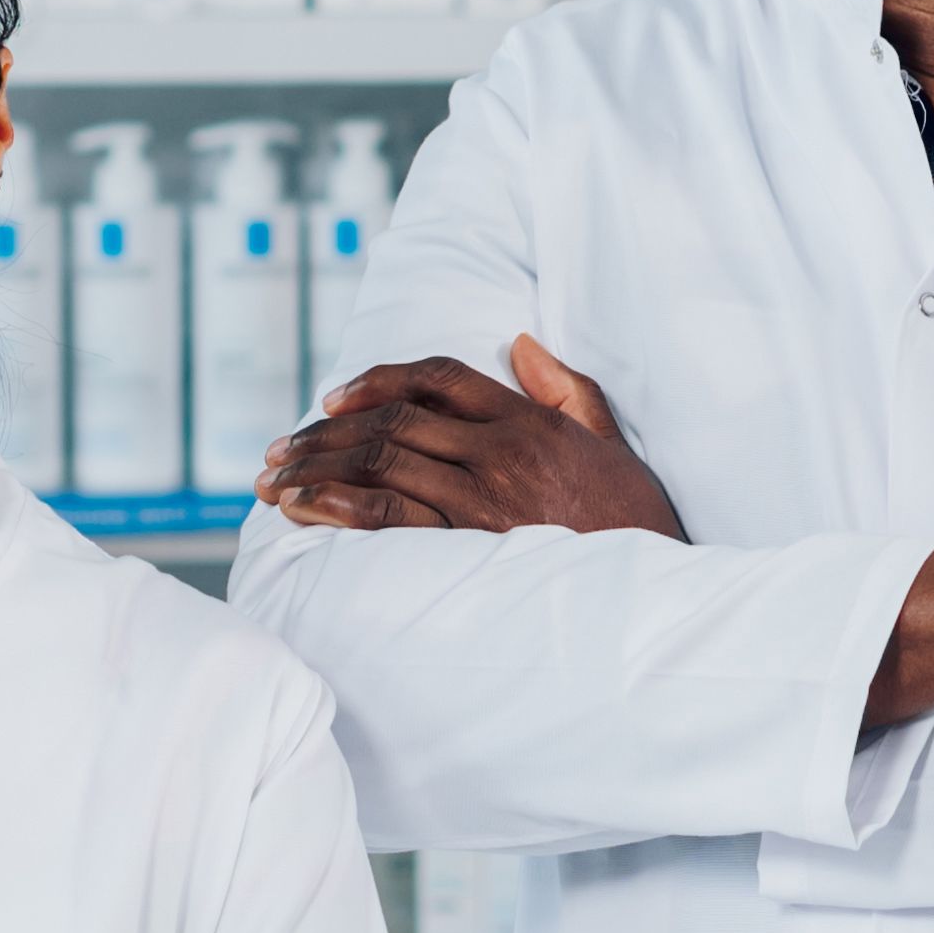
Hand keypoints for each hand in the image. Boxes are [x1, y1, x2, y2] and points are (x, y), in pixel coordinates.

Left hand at [256, 339, 687, 541]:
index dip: (377, 380)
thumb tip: (520, 343)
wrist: (659, 589)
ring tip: (274, 484)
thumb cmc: (636, 521)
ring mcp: (487, 499)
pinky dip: (340, 508)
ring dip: (318, 469)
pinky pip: (392, 519)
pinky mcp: (475, 547)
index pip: (439, 377)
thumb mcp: (609, 441)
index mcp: (529, 421)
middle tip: (278, 451)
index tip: (332, 399)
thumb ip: (564, 388)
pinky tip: (305, 510)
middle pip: (393, 420)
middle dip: (323, 434)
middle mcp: (502, 451)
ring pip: (382, 462)